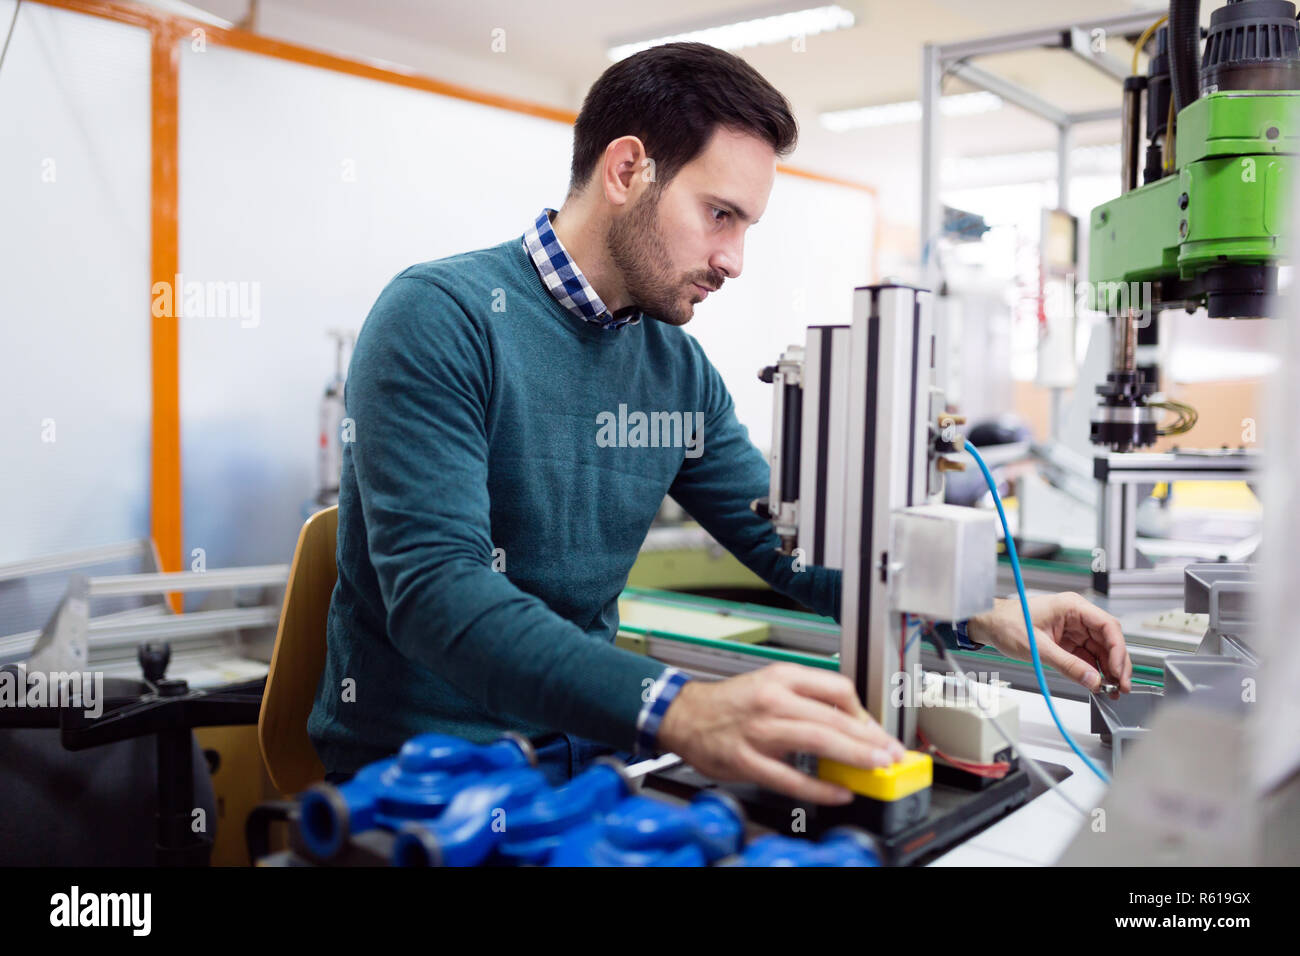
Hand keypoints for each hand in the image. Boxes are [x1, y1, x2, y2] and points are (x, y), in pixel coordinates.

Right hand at [655, 663, 905, 804]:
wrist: (684, 715)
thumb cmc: (730, 703)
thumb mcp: (770, 683)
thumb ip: (808, 697)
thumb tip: (850, 721)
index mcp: (782, 677)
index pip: (837, 688)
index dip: (864, 712)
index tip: (876, 730)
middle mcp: (773, 700)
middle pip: (834, 717)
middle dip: (870, 739)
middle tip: (892, 753)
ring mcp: (760, 731)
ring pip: (818, 742)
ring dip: (854, 757)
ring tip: (876, 768)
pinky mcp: (748, 761)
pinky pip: (792, 778)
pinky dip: (820, 788)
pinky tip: (839, 792)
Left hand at [968, 592, 1131, 695]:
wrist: (989, 625)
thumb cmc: (1007, 623)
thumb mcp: (1038, 648)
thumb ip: (1067, 665)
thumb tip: (1092, 680)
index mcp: (1072, 607)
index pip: (1107, 626)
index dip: (1118, 651)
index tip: (1119, 672)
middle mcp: (1077, 616)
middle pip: (1109, 640)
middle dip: (1117, 665)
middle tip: (1120, 687)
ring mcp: (1074, 630)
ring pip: (1101, 651)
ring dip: (1108, 670)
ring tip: (1112, 691)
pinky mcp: (1068, 642)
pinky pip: (1088, 657)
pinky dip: (1094, 671)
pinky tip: (1098, 684)